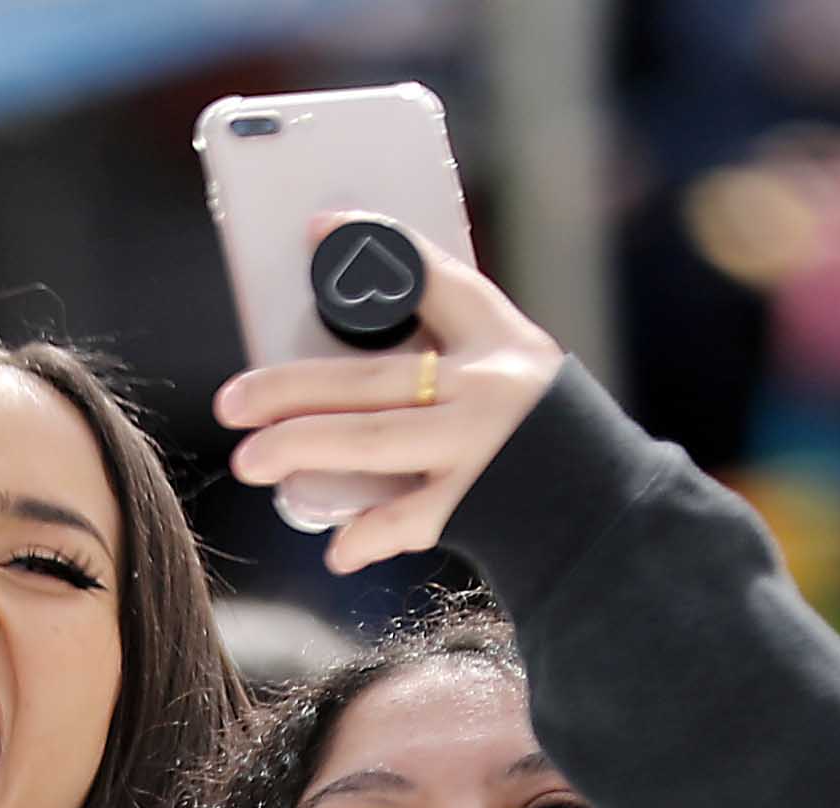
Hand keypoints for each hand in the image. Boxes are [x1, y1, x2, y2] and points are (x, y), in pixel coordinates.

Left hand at [217, 215, 564, 574]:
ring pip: (372, 442)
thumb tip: (340, 354)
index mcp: (498, 339)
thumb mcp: (508, 369)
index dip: (378, 250)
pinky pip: (406, 520)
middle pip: (370, 379)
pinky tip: (336, 547)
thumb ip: (443, 354)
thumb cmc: (539, 435)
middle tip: (232, 402)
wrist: (607, 508)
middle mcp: (489, 387)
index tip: (319, 228)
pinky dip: (366, 535)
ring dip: (302, 449)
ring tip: (250, 461)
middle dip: (290, 389)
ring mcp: (483, 447)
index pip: (436, 279)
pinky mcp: (480, 505)